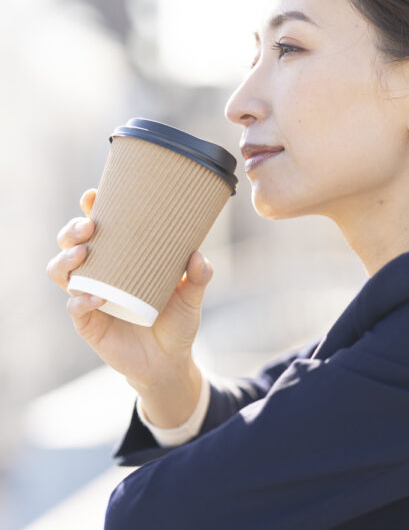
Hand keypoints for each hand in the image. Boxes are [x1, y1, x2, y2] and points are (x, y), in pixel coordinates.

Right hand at [46, 189, 208, 426]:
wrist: (170, 361)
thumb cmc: (177, 320)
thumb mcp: (192, 297)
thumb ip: (198, 277)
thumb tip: (197, 256)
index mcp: (122, 259)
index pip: (100, 228)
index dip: (92, 209)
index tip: (94, 195)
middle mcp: (100, 274)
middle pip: (71, 244)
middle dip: (73, 230)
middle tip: (89, 226)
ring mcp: (90, 297)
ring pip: (62, 272)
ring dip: (67, 260)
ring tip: (84, 253)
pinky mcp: (88, 323)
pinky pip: (75, 307)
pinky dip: (81, 299)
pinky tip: (96, 297)